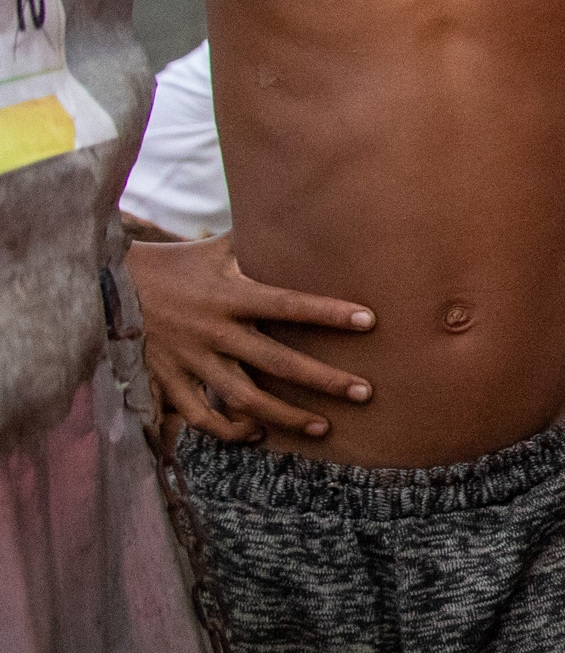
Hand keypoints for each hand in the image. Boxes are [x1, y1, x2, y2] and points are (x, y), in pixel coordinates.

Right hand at [126, 234, 373, 440]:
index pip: (287, 304)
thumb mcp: (216, 250)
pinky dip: (228, 430)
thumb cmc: (175, 265)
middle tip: (364, 392)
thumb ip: (259, 244)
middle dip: (323, 380)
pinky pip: (200, 416)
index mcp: (229, 296)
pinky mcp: (167, 380)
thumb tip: (306, 219)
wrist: (108, 286)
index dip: (327, 313)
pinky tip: (256, 433)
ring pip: (244, 398)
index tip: (368, 321)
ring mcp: (190, 360)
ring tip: (323, 426)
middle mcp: (213, 331)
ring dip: (286, 416)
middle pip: (276, 362)